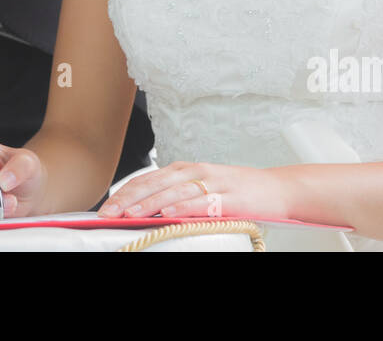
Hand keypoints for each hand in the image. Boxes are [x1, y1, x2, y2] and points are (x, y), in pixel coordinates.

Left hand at [96, 161, 288, 219]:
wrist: (278, 188)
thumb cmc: (237, 191)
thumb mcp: (202, 187)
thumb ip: (176, 195)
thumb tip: (143, 210)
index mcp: (185, 169)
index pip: (147, 179)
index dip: (124, 192)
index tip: (105, 207)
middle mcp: (196, 171)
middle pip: (155, 184)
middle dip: (128, 199)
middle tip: (107, 213)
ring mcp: (214, 183)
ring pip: (175, 192)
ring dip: (150, 204)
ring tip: (129, 214)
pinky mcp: (230, 198)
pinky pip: (203, 203)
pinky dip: (184, 207)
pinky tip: (168, 214)